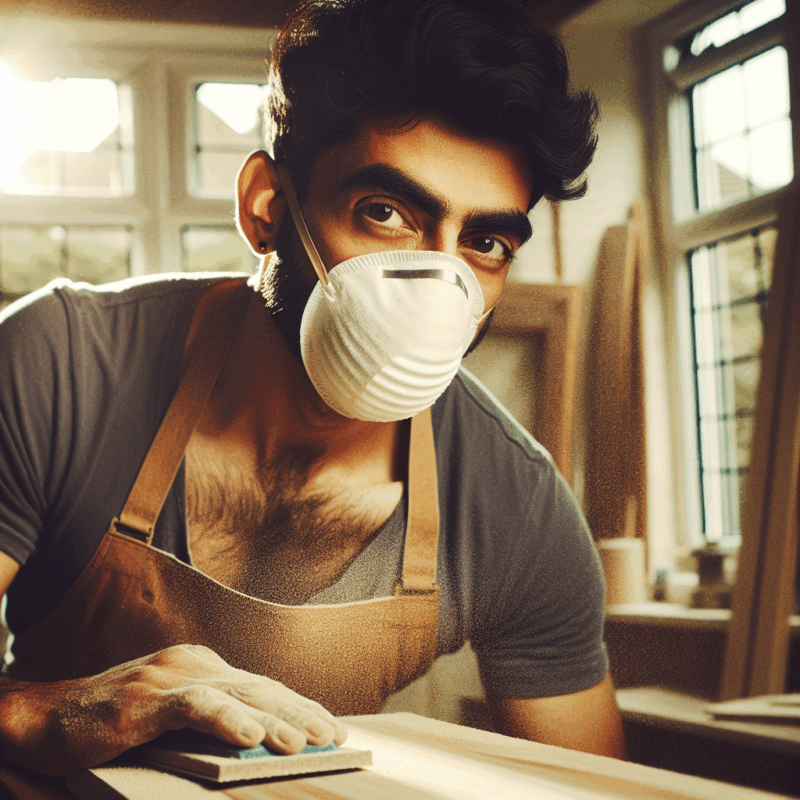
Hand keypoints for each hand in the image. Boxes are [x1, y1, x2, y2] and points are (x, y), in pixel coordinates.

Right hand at [0, 644, 346, 774]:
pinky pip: (195, 705)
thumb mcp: (171, 717)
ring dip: (275, 719)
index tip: (330, 727)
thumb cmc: (112, 721)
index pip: (262, 686)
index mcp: (203, 666)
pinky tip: (250, 735)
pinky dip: (226, 719)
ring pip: (237, 695)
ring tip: (306, 743)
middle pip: (260, 687)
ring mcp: (171, 677)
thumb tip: (259, 741)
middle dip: (301, 713)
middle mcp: (194, 664)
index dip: (299, 705)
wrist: (47, 716)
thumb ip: (211, 719)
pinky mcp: (147, 697)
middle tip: (334, 737)